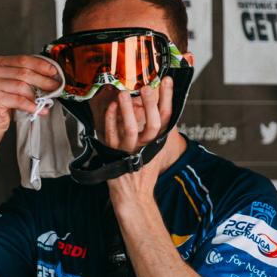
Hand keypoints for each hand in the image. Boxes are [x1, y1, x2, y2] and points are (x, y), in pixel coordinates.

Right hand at [0, 55, 60, 139]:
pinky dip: (31, 105)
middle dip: (43, 80)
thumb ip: (26, 77)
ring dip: (38, 94)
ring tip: (47, 101)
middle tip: (55, 86)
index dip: (41, 65)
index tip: (54, 71)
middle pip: (24, 72)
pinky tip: (39, 109)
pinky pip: (18, 100)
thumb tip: (50, 74)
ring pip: (22, 86)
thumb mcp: (14, 85)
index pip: (23, 60)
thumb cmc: (3, 105)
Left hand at [100, 76, 173, 201]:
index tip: (166, 80)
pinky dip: (110, 120)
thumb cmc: (142, 170)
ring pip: (130, 130)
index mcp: (158, 141)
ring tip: (123, 94)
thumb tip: (156, 103)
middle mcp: (147, 147)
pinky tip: (109, 108)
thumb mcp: (155, 148)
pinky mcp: (114, 156)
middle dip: (151, 104)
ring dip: (126, 111)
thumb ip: (157, 129)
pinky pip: (111, 136)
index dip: (167, 98)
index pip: (167, 117)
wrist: (133, 196)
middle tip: (146, 87)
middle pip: (154, 124)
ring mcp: (130, 152)